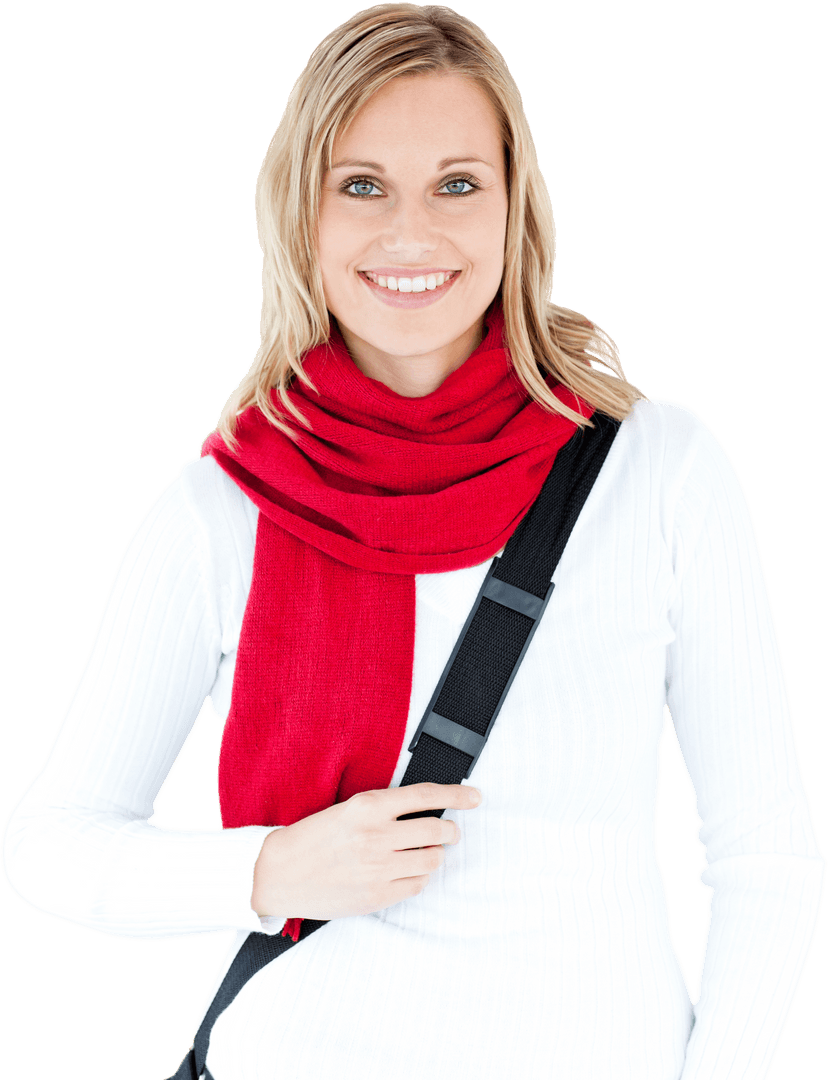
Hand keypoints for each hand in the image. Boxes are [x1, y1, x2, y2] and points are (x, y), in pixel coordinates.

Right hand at [251, 782, 481, 920]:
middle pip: (436, 831)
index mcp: (368, 806)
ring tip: (420, 854)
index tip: (474, 797)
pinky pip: (416, 886)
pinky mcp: (376, 896)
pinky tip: (404, 872)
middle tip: (448, 832)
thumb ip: (386, 810)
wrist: (280, 874)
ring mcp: (378, 868)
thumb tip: (428, 812)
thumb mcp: (348, 810)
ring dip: (433, 856)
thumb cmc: (314, 838)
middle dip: (449, 831)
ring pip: (431, 861)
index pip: (425, 796)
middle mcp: (376, 836)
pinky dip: (418, 877)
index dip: (456, 795)